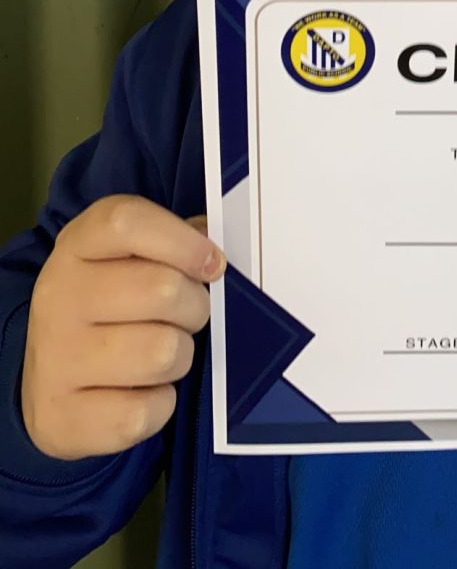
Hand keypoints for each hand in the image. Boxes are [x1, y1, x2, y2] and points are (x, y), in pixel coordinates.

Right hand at [20, 195, 226, 460]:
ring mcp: (54, 359)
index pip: (127, 222)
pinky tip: (139, 393)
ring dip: (179, 356)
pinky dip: (159, 406)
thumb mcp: (135, 257)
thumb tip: (222, 243)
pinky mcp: (60, 418)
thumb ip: (180, 240)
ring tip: (159, 353)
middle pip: (163, 289)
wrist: (49, 384)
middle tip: (185, 317)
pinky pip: (146, 412)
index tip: (212, 264)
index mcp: (78, 245)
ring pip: (163, 353)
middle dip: (195, 308)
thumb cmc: (114, 307)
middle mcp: (58, 296)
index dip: (183, 241)